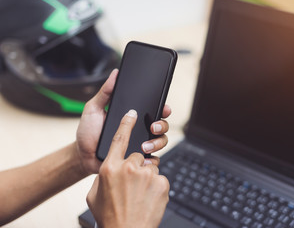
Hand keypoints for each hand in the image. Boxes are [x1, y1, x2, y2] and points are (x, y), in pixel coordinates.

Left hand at [76, 69, 171, 174]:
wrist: (82, 156)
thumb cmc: (88, 132)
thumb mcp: (93, 109)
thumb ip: (105, 92)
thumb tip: (115, 74)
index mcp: (132, 116)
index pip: (153, 109)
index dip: (162, 107)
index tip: (163, 108)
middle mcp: (139, 129)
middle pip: (162, 125)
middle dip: (163, 125)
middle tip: (153, 127)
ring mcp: (139, 143)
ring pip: (161, 141)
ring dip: (158, 142)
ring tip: (144, 146)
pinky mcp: (137, 159)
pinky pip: (152, 159)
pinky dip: (152, 158)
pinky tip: (145, 157)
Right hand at [87, 110, 169, 227]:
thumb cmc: (109, 216)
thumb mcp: (94, 194)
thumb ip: (102, 176)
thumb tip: (110, 169)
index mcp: (110, 167)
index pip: (119, 138)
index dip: (126, 123)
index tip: (132, 113)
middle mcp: (129, 168)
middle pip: (138, 155)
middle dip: (136, 167)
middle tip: (132, 185)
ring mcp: (147, 175)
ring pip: (150, 168)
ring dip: (146, 178)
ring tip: (139, 195)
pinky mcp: (162, 183)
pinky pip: (160, 179)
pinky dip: (155, 187)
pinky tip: (148, 199)